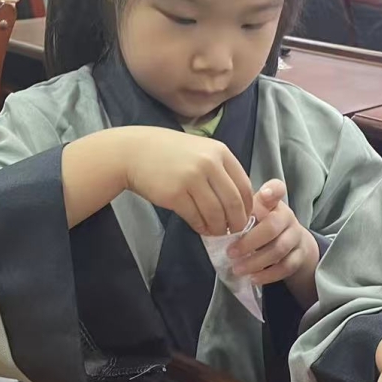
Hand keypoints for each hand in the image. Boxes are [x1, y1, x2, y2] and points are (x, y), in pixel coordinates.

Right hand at [123, 128, 252, 236]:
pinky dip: (201, 227)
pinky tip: (201, 228)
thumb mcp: (201, 150)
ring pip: (216, 213)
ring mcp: (191, 179)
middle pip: (233, 202)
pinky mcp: (175, 194)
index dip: (247, 206)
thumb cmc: (170, 153)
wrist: (134, 152)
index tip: (245, 217)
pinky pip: (195, 217)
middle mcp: (209, 164)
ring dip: (219, 227)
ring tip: (216, 231)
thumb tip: (239, 200)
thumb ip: (220, 169)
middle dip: (237, 221)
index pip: (244, 185)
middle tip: (235, 231)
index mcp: (220, 152)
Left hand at [229, 180, 319, 288]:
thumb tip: (215, 222)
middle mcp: (287, 217)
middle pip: (272, 226)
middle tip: (230, 253)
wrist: (292, 244)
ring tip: (237, 269)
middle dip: (249, 242)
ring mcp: (296, 236)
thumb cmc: (264, 226)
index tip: (264, 195)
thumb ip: (240, 215)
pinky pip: (285, 267)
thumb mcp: (254, 216)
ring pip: (279, 249)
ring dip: (256, 261)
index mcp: (274, 203)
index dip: (272, 191)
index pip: (278, 189)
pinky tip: (253, 278)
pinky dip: (268, 275)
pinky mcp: (300, 256)